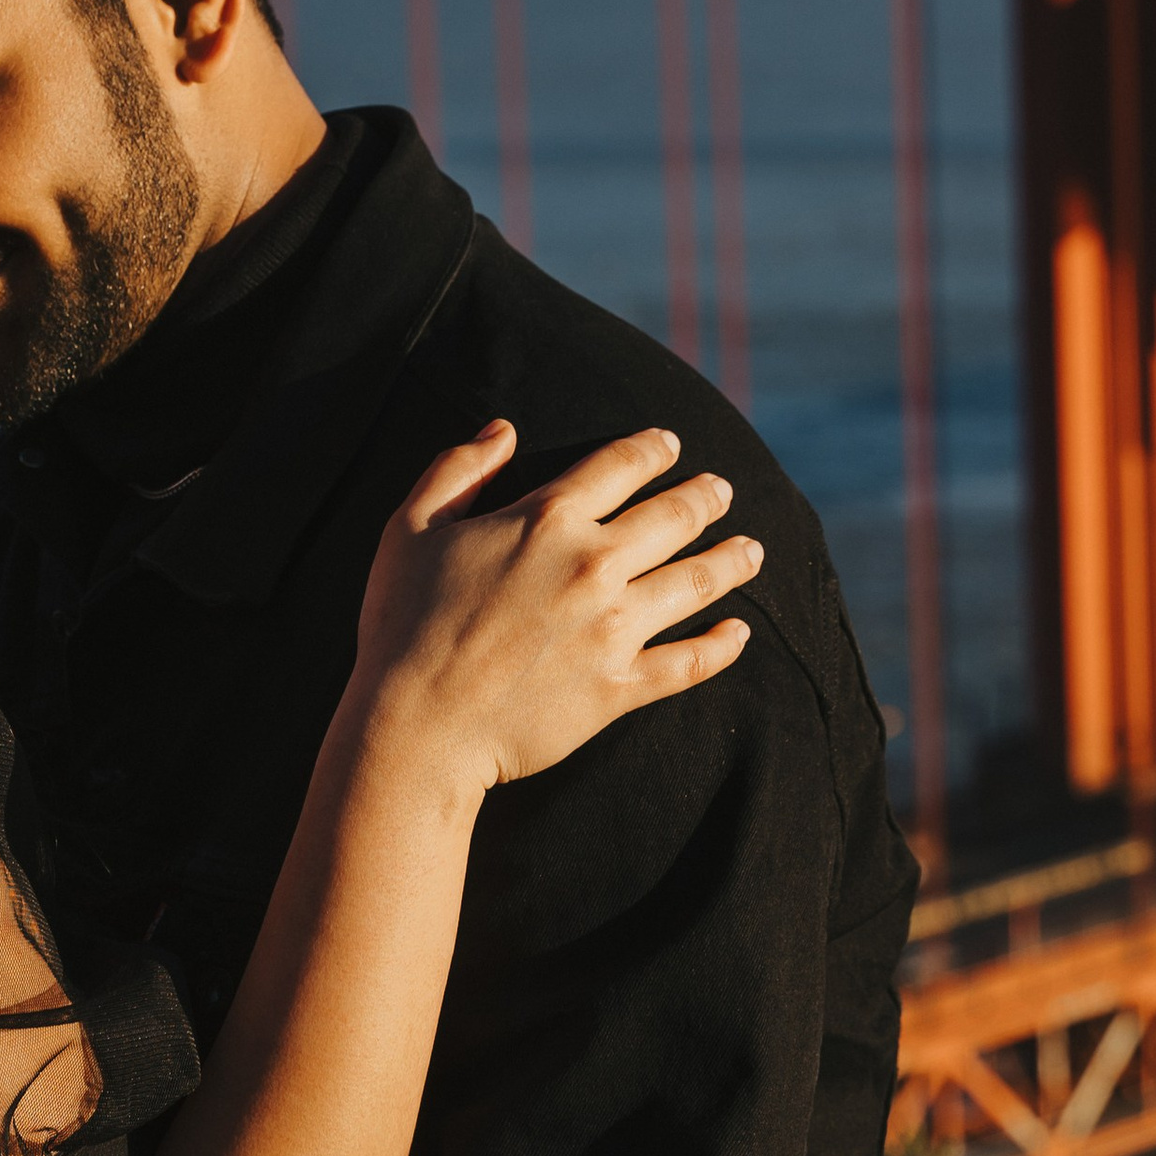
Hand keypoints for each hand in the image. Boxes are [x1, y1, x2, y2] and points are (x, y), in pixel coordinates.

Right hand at [354, 422, 757, 794]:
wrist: (417, 726)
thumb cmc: (402, 624)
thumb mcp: (411, 528)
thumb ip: (458, 469)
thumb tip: (504, 429)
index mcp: (546, 520)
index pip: (618, 468)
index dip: (650, 450)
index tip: (670, 444)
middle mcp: (594, 565)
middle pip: (672, 517)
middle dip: (705, 497)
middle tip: (723, 489)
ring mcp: (614, 628)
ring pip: (694, 582)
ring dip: (731, 561)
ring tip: (753, 550)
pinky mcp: (620, 688)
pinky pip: (689, 663)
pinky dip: (721, 646)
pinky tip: (740, 633)